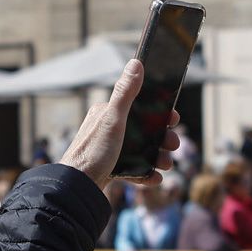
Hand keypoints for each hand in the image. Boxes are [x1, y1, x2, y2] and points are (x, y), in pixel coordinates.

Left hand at [60, 59, 178, 189]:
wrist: (77, 187)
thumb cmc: (93, 152)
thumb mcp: (113, 119)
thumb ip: (125, 93)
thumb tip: (136, 63)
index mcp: (107, 114)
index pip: (138, 107)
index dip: (158, 113)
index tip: (174, 120)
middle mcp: (107, 129)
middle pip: (143, 130)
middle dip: (162, 138)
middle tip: (173, 146)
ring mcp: (108, 149)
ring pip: (140, 150)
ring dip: (157, 157)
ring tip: (166, 165)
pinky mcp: (108, 169)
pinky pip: (132, 169)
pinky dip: (145, 173)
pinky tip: (155, 178)